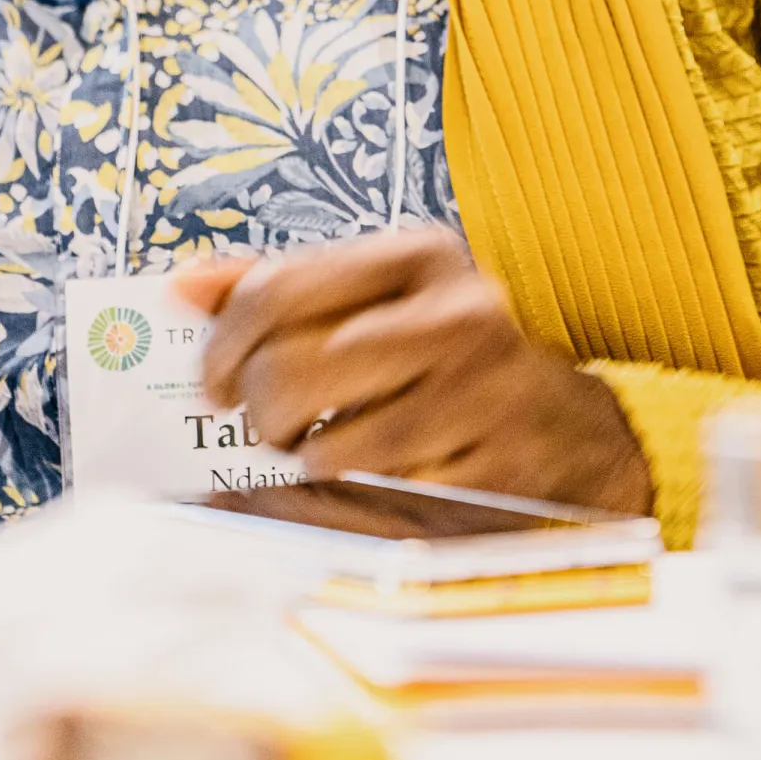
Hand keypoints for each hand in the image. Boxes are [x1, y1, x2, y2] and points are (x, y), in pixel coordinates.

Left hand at [172, 229, 652, 515]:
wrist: (577, 431)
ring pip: (325, 450)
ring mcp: (481, 396)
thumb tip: (183, 287)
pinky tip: (375, 480)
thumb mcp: (383, 300)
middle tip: (271, 425)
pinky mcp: (494, 470)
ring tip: (325, 451)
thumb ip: (284, 289)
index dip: (221, 344)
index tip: (214, 380)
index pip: (277, 289)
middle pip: (288, 373)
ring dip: (305, 467)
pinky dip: (358, 503)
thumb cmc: (456, 361)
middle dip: (258, 414)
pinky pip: (380, 503)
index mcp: (419, 257)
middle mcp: (457, 315)